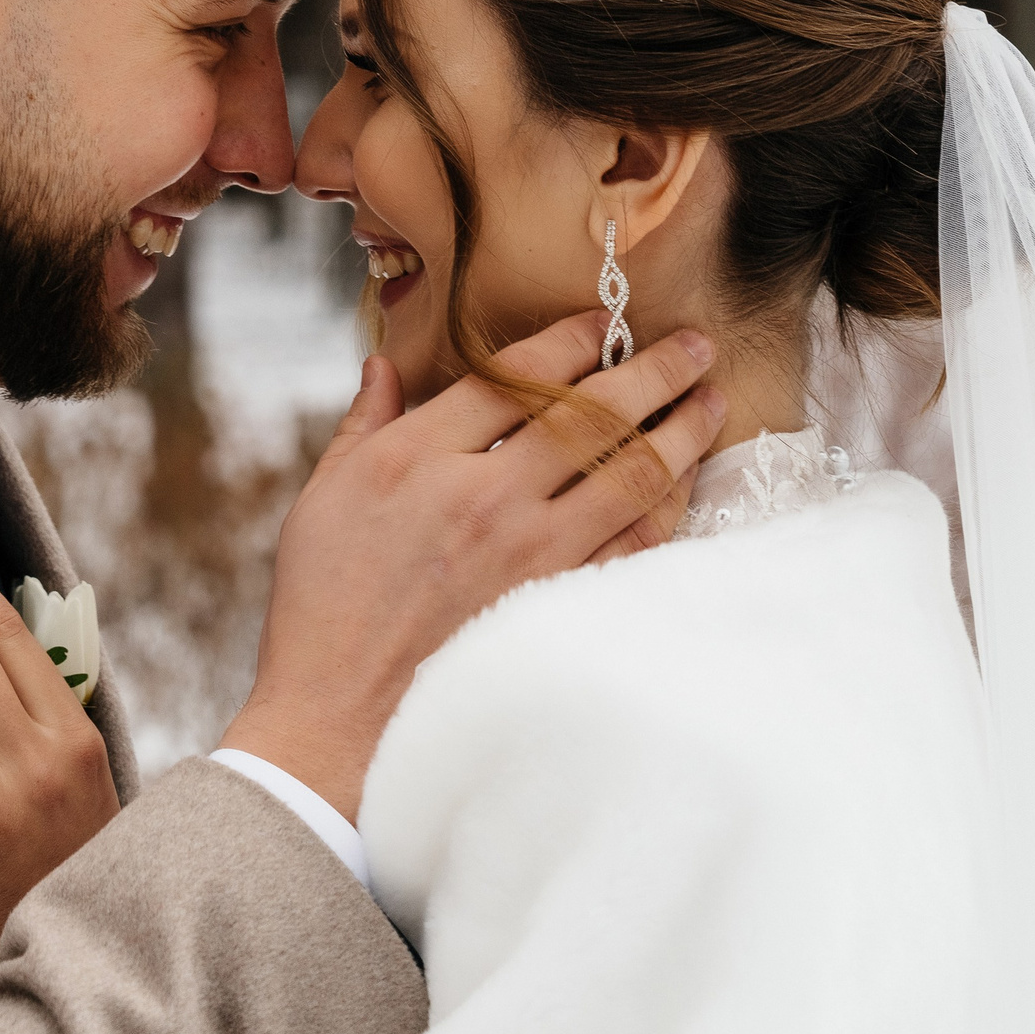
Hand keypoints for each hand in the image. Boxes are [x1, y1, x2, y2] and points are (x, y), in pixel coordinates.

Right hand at [221, 313, 725, 820]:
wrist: (339, 712)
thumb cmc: (323, 604)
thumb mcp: (324, 494)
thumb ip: (366, 421)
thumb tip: (386, 362)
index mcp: (418, 456)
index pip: (515, 375)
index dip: (570, 338)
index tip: (603, 321)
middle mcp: (483, 495)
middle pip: (590, 413)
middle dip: (653, 370)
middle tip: (695, 344)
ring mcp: (528, 554)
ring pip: (629, 474)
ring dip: (681, 431)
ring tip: (711, 401)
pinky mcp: (557, 607)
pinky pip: (634, 545)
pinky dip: (668, 507)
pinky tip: (685, 485)